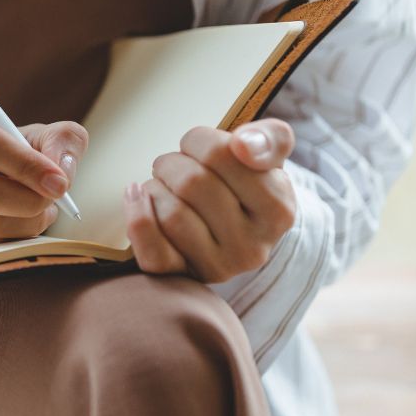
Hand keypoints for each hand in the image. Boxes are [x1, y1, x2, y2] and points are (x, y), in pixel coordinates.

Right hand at [0, 107, 88, 249]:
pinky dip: (14, 238)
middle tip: (55, 200)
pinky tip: (19, 221)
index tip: (60, 182)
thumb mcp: (38, 136)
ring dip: (26, 222)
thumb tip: (62, 170)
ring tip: (41, 209)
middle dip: (28, 200)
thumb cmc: (12, 152)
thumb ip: (62, 140)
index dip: (26, 165)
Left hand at [124, 119, 296, 282]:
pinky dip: (138, 217)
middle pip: (191, 183)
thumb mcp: (269, 155)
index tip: (199, 144)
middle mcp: (253, 246)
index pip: (221, 154)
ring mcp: (219, 267)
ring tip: (165, 184)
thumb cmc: (247, 182)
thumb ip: (268, 138)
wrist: (237, 227)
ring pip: (170, 213)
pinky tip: (137, 196)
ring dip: (155, 187)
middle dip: (173, 162)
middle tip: (176, 163)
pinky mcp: (186, 277)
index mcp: (278, 209)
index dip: (199, 139)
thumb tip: (242, 145)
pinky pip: (152, 252)